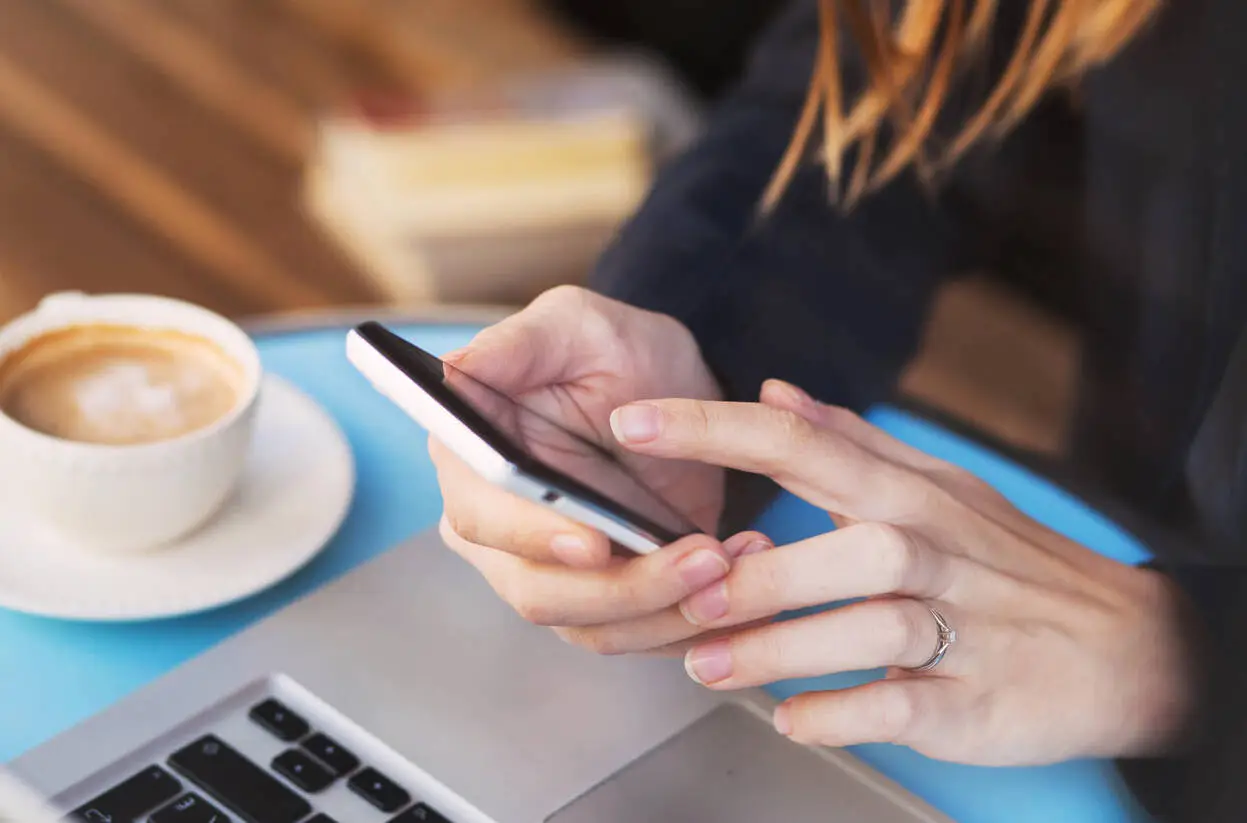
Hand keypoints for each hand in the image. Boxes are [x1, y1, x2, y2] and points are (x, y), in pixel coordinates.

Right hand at [432, 286, 735, 648]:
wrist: (673, 388)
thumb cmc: (613, 347)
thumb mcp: (573, 324)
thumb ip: (516, 344)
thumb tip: (452, 370)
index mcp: (471, 462)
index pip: (483, 519)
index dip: (533, 538)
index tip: (594, 542)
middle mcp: (498, 528)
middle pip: (540, 592)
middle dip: (626, 586)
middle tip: (703, 557)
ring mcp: (549, 571)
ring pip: (595, 626)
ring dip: (669, 609)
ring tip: (733, 562)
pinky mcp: (605, 597)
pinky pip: (639, 635)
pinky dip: (691, 621)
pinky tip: (740, 579)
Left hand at [607, 380, 1199, 764]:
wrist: (1124, 646)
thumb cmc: (1007, 561)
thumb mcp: (935, 486)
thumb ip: (848, 442)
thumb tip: (773, 394)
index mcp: (909, 493)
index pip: (802, 443)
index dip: (712, 430)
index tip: (631, 423)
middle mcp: (934, 551)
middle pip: (847, 543)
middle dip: (756, 572)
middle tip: (682, 592)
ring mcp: (961, 627)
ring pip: (871, 627)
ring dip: (781, 648)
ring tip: (710, 666)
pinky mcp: (975, 700)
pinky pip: (901, 706)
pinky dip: (839, 715)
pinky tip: (791, 719)